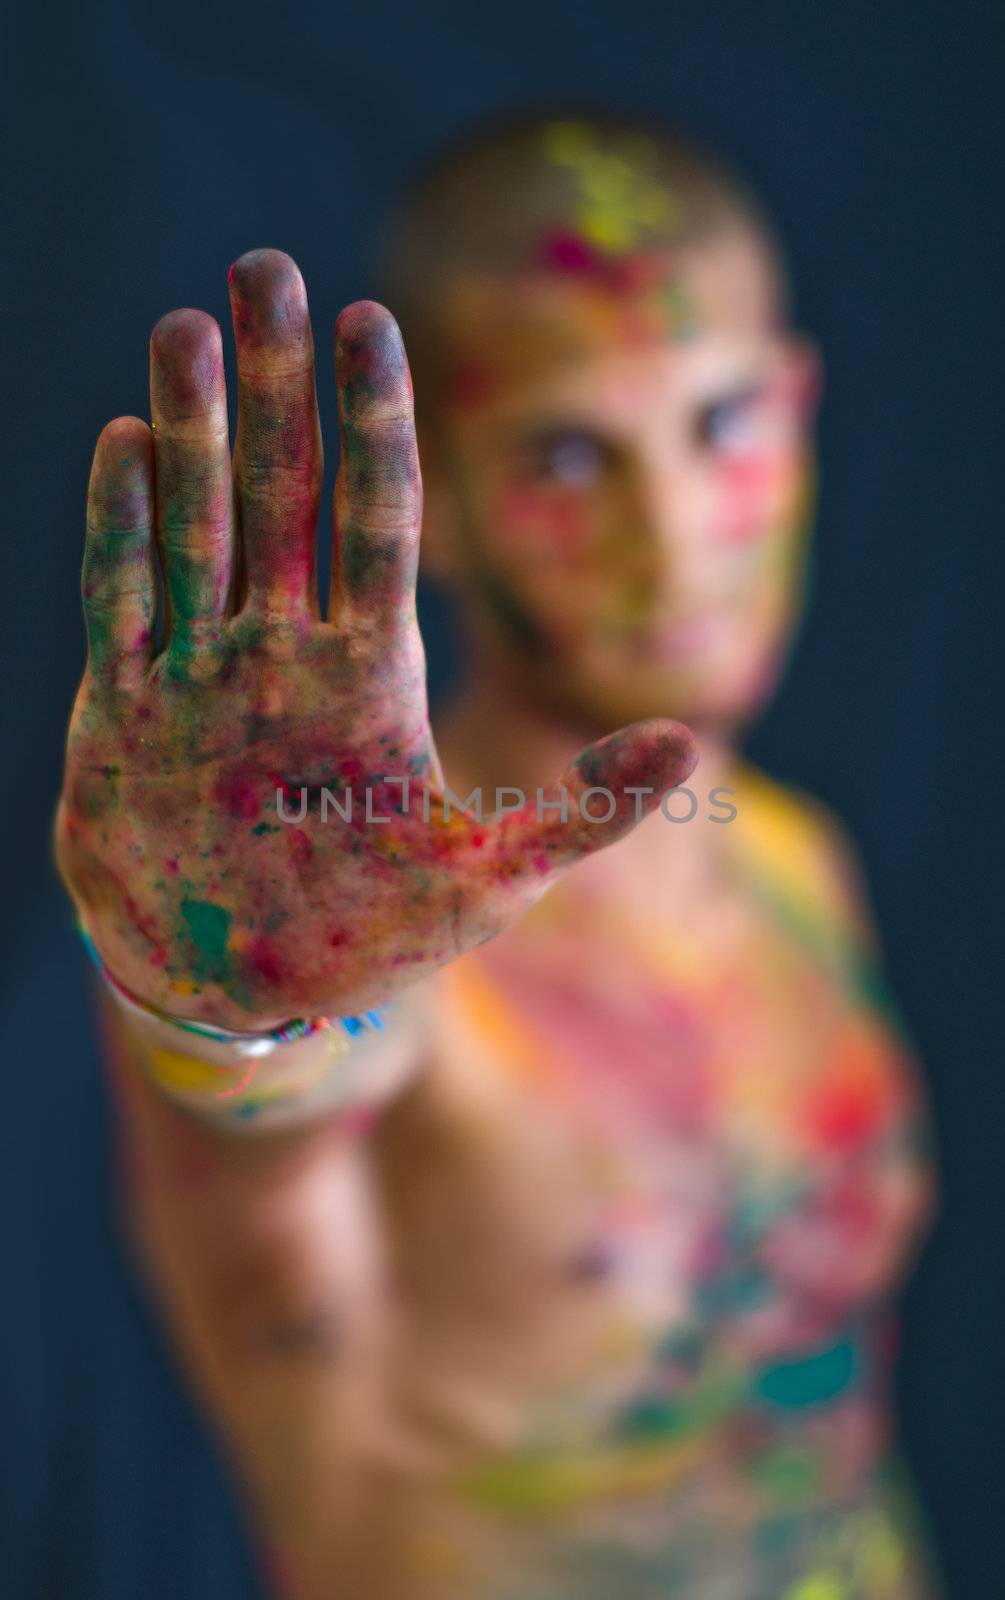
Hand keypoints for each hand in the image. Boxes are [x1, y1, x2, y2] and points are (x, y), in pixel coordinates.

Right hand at [55, 249, 695, 1029]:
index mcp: (373, 676)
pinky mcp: (127, 717)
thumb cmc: (373, 935)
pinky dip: (121, 533)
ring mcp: (203, 678)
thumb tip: (692, 743)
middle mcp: (286, 655)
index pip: (381, 522)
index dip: (379, 424)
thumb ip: (583, 812)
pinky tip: (124, 445)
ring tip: (184, 326)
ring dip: (188, 431)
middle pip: (283, 495)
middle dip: (274, 384)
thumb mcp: (488, 878)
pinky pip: (122, 606)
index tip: (376, 319)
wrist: (250, 994)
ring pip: (198, 529)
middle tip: (264, 267)